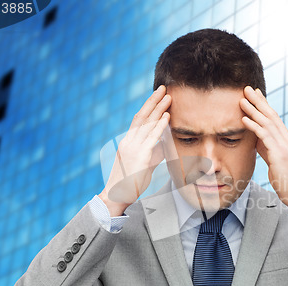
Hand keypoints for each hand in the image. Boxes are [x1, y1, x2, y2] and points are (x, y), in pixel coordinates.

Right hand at [99, 85, 171, 215]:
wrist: (118, 195)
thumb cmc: (131, 182)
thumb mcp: (145, 163)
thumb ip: (154, 152)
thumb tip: (165, 145)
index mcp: (128, 141)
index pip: (139, 119)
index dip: (149, 106)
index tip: (158, 95)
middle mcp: (129, 141)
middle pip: (142, 116)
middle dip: (153, 101)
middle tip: (163, 88)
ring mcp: (133, 148)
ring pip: (146, 123)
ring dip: (158, 109)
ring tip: (168, 97)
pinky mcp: (140, 156)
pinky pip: (151, 138)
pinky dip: (159, 126)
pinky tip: (167, 117)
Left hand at [240, 86, 287, 208]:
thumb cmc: (287, 181)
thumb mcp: (275, 161)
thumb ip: (267, 148)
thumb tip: (256, 138)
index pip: (275, 118)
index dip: (264, 105)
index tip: (255, 94)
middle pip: (272, 115)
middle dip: (258, 101)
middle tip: (247, 88)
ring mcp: (285, 146)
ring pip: (267, 123)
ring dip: (253, 110)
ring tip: (242, 100)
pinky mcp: (280, 154)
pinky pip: (265, 136)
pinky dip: (254, 126)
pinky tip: (244, 119)